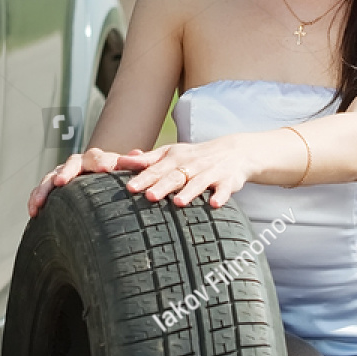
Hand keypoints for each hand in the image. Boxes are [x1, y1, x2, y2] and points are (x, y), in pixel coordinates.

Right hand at [28, 146, 128, 217]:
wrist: (99, 181)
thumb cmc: (114, 177)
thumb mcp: (123, 171)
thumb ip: (130, 164)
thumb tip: (137, 153)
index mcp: (96, 160)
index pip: (96, 158)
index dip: (100, 162)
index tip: (104, 169)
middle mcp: (77, 165)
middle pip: (69, 165)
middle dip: (65, 173)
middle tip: (61, 182)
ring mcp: (62, 174)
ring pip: (50, 178)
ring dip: (44, 189)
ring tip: (40, 202)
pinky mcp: (51, 187)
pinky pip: (40, 191)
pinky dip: (35, 199)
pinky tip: (33, 211)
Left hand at [116, 137, 252, 208]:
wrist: (234, 151)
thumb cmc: (195, 156)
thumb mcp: (171, 153)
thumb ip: (148, 159)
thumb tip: (122, 161)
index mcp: (175, 158)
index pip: (156, 169)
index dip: (143, 178)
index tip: (129, 187)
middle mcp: (191, 164)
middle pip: (174, 176)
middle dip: (162, 186)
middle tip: (148, 196)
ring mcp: (210, 172)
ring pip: (198, 183)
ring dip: (189, 192)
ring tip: (178, 203)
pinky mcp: (227, 181)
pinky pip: (224, 189)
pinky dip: (220, 196)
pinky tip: (214, 204)